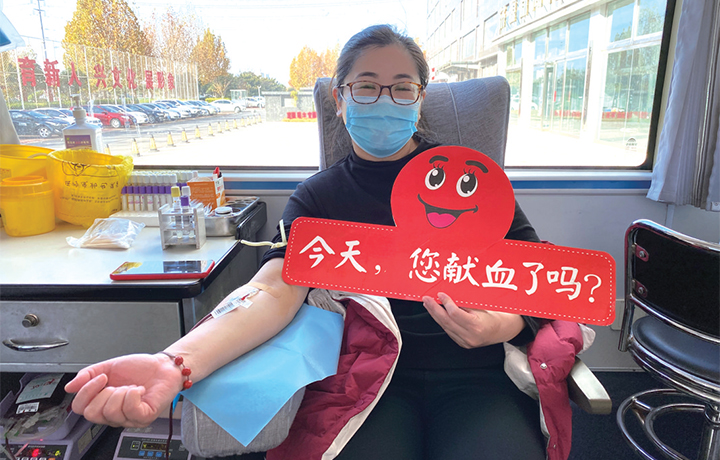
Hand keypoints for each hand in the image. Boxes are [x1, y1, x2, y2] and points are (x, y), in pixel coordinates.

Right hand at [64, 353, 180, 427]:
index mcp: (102, 403)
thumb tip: (70, 386)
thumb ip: (87, 375)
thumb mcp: (109, 366)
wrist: (163, 366)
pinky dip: (134, 395)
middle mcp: (113, 414)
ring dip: (121, 393)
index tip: (101, 377)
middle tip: (116, 384)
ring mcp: (128, 418)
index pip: (79, 408)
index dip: (86, 392)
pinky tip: (139, 390)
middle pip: (92, 414)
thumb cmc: (139, 368)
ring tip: (131, 386)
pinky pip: (131, 410)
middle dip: (103, 393)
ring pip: (111, 412)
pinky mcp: (144, 417)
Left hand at [422, 292, 523, 348]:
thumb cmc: (492, 315)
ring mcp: (465, 342)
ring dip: (435, 314)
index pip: (455, 314)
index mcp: (477, 327)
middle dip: (434, 309)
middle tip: (426, 299)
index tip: (440, 294)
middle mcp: (470, 337)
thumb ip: (465, 303)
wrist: (500, 330)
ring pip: (445, 327)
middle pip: (446, 321)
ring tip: (428, 304)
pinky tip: (437, 313)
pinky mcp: (461, 343)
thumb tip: (448, 295)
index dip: (446, 303)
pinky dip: (442, 321)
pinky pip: (448, 330)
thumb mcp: (481, 306)